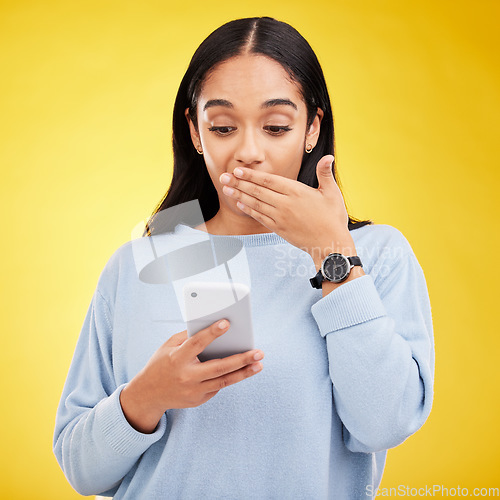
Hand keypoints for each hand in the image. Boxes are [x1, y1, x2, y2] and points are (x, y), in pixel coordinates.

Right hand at [120, 319, 263, 432]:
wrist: (148, 395)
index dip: (212, 333)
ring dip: (244, 373)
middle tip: (258, 352)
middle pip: (219, 368)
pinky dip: (229, 377)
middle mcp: (186, 377)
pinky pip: (217, 386)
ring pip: (224, 382)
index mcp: (177, 359)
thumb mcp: (168, 346)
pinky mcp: (199, 400)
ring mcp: (193, 391)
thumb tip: (212, 327)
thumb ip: (188, 337)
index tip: (227, 323)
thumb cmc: (161, 364)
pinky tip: (240, 370)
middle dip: (241, 360)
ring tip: (259, 364)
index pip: (197, 344)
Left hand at [219, 155, 356, 261]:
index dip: (251, 175)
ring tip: (227, 189)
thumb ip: (325, 174)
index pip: (269, 180)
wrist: (330, 244)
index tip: (238, 170)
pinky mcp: (279, 229)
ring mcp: (280, 218)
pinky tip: (239, 204)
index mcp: (296, 192)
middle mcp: (285, 204)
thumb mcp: (332, 193)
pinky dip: (249, 210)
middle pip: (258, 191)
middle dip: (239, 183)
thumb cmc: (333, 219)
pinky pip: (260, 217)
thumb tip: (328, 157)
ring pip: (256, 204)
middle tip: (224, 177)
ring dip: (239, 196)